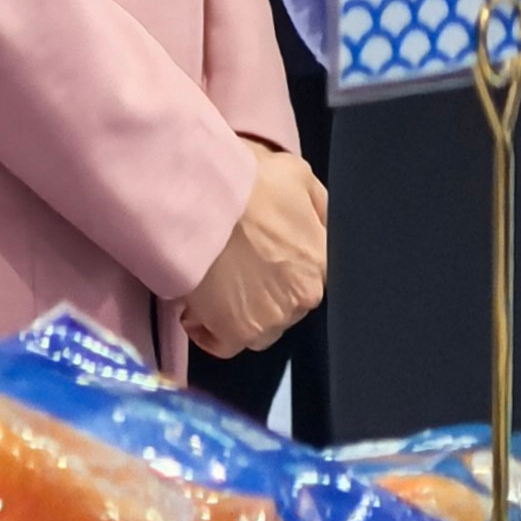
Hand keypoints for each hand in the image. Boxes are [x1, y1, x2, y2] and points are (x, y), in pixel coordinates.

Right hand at [183, 144, 327, 356]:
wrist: (202, 199)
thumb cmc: (249, 181)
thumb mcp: (298, 176)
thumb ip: (317, 206)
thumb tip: (321, 222)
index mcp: (322, 262)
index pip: (312, 275)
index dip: (285, 265)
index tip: (264, 254)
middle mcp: (303, 298)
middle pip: (287, 303)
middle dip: (265, 289)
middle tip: (236, 264)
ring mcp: (269, 321)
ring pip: (261, 326)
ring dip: (240, 311)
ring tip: (215, 284)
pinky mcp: (234, 335)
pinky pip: (226, 344)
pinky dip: (211, 330)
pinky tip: (199, 308)